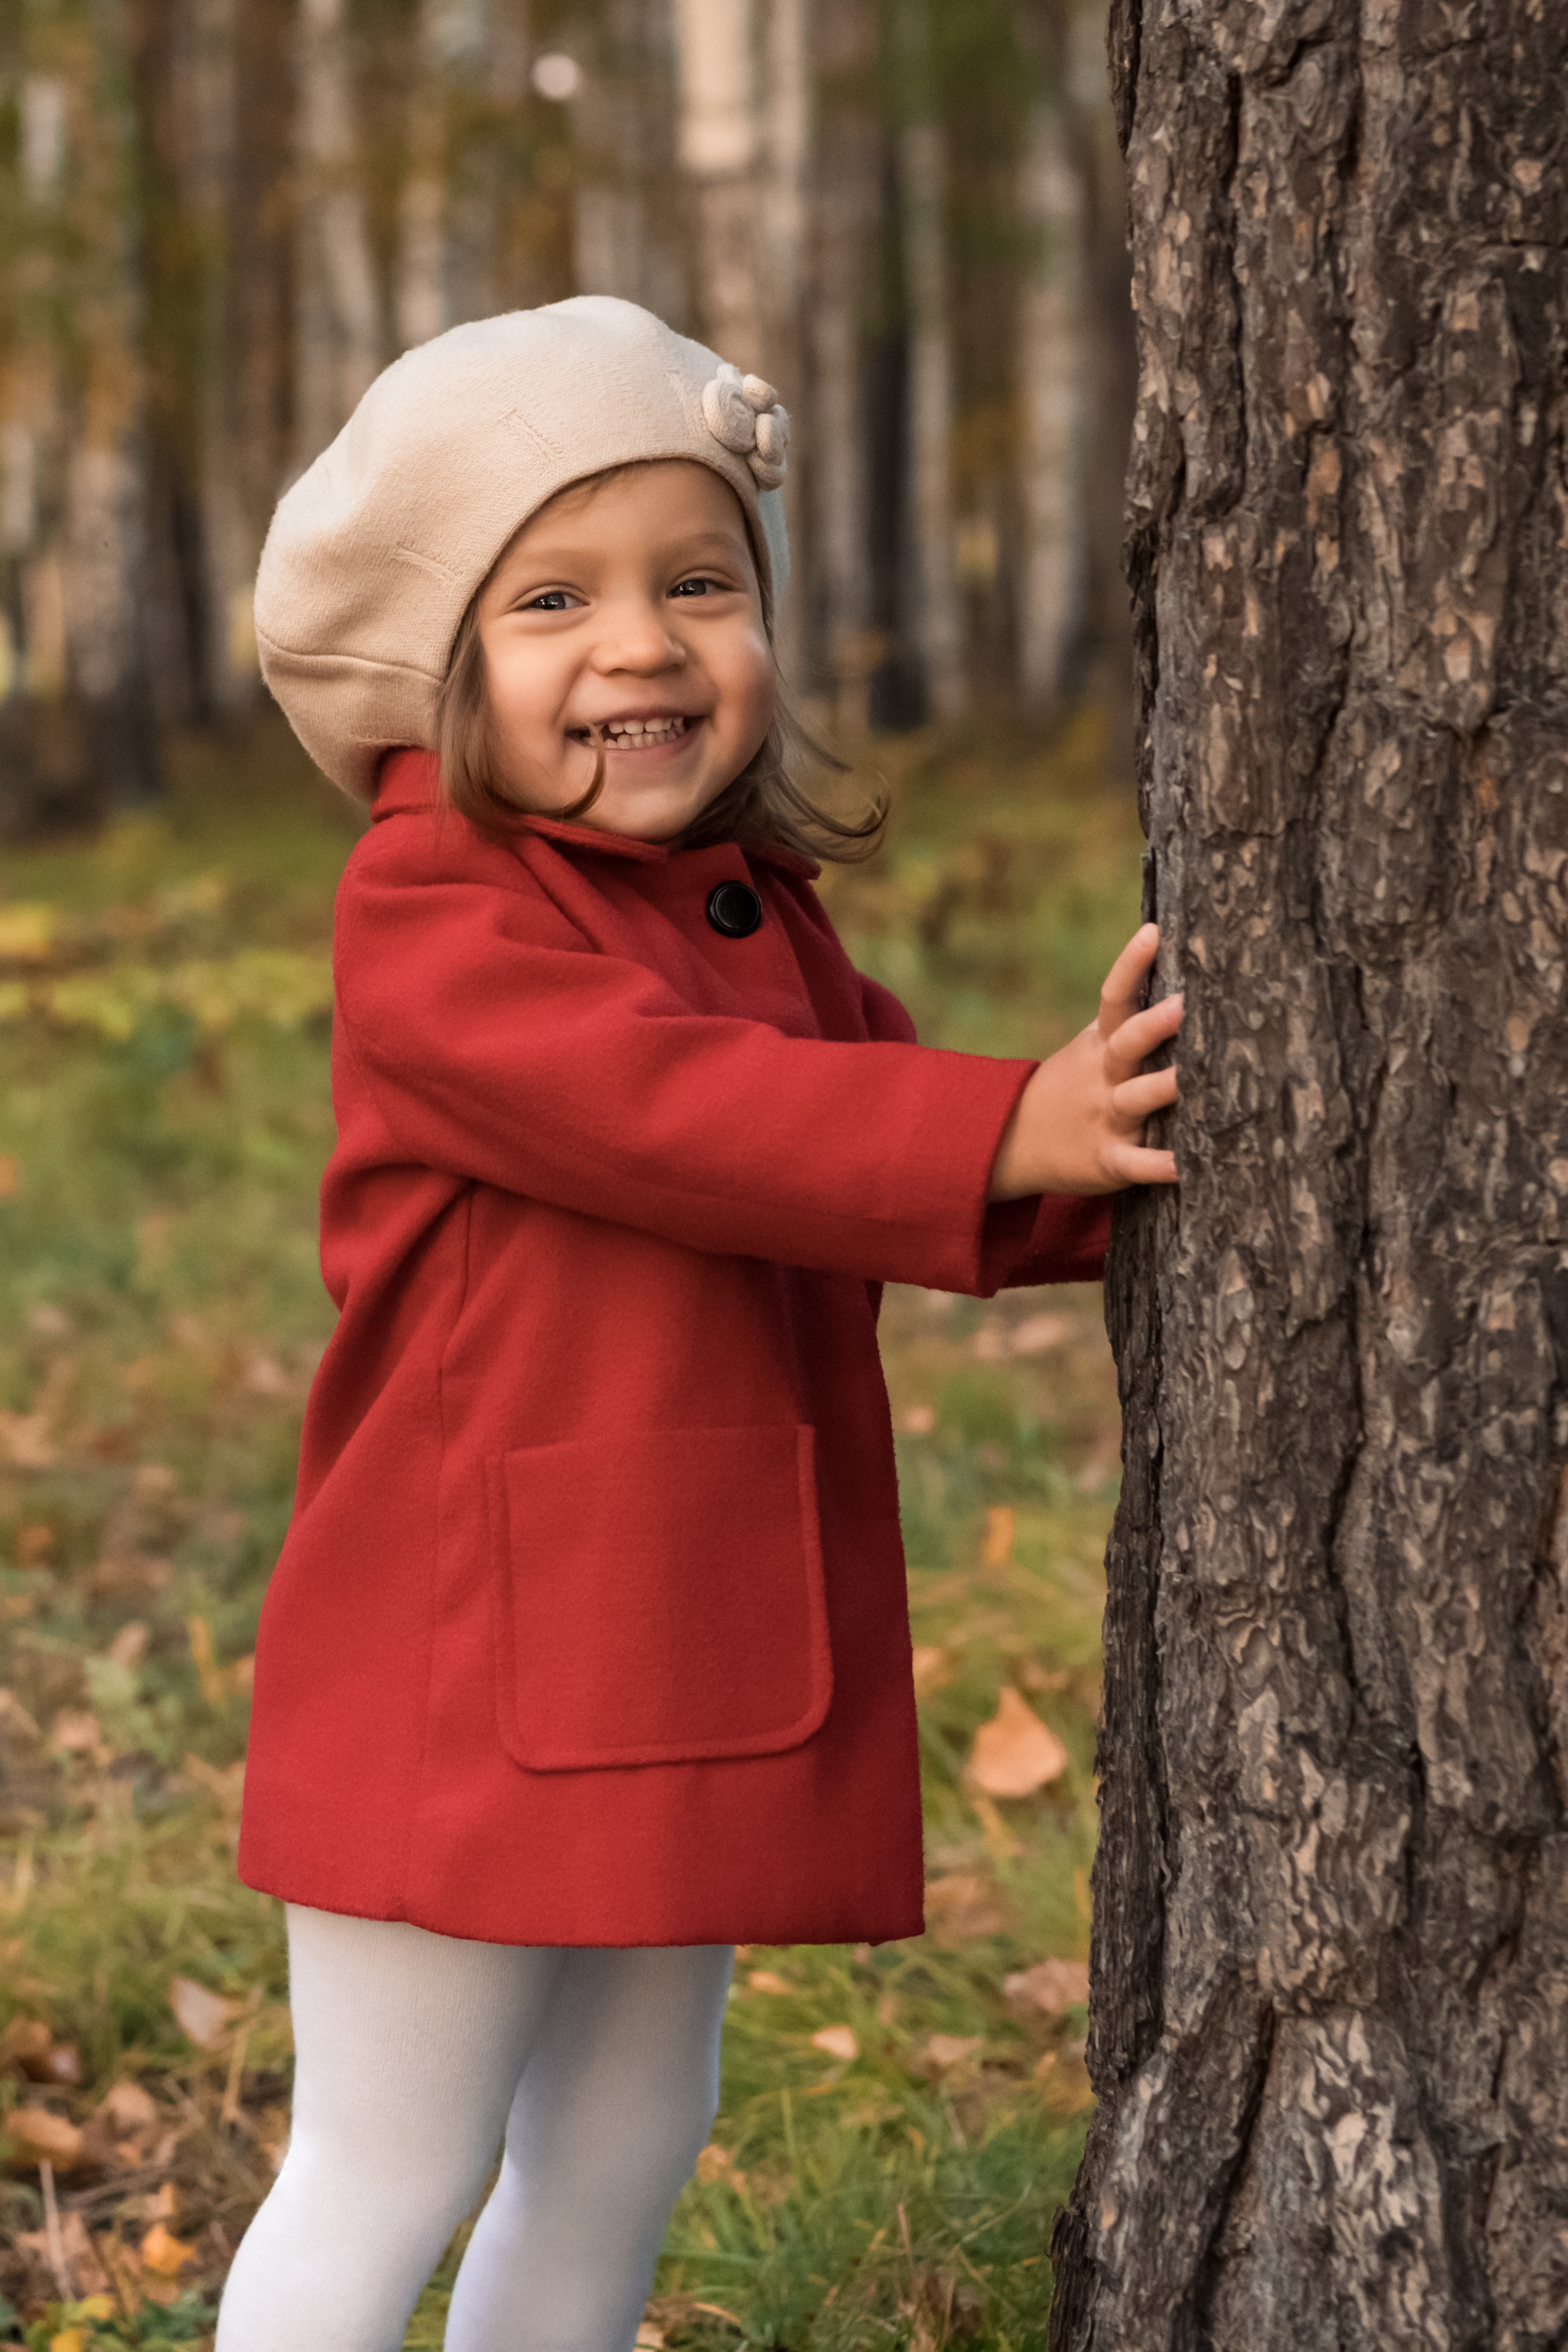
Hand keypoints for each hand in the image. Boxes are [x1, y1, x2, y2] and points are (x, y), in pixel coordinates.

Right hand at [987, 923, 1181, 1199]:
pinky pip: (1134, 1162)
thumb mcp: (1091, 1047)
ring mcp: (1105, 1117)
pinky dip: (1158, 1165)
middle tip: (1183, 1005)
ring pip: (1135, 1099)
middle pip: (1127, 1044)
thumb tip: (1180, 970)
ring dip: (1162, 1089)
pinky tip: (1184, 1167)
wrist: (1013, 1141)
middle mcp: (1104, 1076)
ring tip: (1193, 1081)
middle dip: (1153, 1024)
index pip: (1113, 997)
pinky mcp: (1107, 1159)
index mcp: (1100, 1044)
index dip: (1130, 965)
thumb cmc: (1074, 1085)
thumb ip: (1129, 1018)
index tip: (1153, 933)